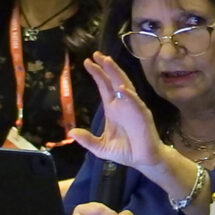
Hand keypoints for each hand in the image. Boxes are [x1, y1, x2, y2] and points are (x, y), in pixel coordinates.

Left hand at [69, 52, 167, 169]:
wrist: (142, 160)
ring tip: (108, 61)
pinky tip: (122, 89)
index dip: (97, 74)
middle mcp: (122, 104)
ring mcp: (133, 108)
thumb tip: (71, 132)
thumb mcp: (100, 147)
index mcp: (112, 108)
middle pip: (113, 80)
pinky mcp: (142, 116)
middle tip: (97, 54)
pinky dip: (129, 96)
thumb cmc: (125, 151)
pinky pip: (136, 103)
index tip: (88, 62)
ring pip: (125, 86)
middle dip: (106, 67)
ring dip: (117, 74)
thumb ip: (87, 140)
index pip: (103, 86)